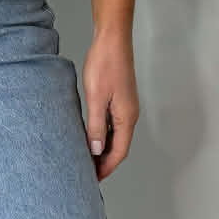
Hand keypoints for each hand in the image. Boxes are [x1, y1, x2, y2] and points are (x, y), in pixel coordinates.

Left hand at [80, 26, 138, 180]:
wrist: (112, 39)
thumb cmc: (105, 64)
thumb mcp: (96, 98)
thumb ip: (96, 125)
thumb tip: (96, 150)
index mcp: (127, 117)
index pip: (119, 152)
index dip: (106, 168)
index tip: (93, 180)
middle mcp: (130, 115)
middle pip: (119, 147)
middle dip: (105, 162)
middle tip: (88, 174)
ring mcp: (126, 107)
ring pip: (116, 136)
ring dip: (104, 149)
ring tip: (87, 159)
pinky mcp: (120, 99)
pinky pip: (113, 124)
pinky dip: (104, 135)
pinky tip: (91, 136)